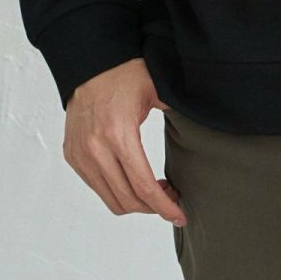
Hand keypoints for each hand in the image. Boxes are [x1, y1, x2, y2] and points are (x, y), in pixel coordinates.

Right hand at [63, 57, 185, 226]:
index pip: (144, 187)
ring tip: (154, 189)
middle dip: (154, 207)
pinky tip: (132, 178)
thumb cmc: (126, 74)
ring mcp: (81, 155)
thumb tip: (207, 127)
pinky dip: (117, 191)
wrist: (90, 64)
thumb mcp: (158, 91)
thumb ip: (179, 114)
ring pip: (111, 199)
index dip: (165, 207)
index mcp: (119, 134)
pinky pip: (97, 187)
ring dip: (135, 203)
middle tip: (172, 197)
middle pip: (128, 200)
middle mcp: (96, 149)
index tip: (180, 215)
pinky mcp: (73, 156)